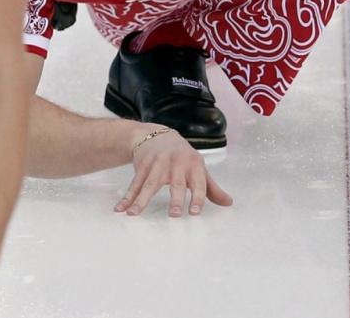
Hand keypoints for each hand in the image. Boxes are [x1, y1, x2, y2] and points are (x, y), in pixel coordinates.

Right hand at [115, 127, 232, 216]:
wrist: (157, 135)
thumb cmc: (182, 157)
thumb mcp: (198, 168)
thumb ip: (211, 188)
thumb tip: (229, 203)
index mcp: (193, 165)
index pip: (198, 183)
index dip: (197, 197)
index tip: (195, 212)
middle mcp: (176, 164)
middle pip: (175, 183)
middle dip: (176, 199)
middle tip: (175, 215)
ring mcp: (157, 164)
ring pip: (149, 184)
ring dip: (140, 200)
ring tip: (134, 214)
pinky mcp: (142, 166)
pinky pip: (134, 184)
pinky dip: (126, 197)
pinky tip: (120, 209)